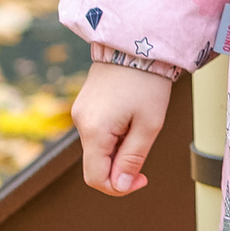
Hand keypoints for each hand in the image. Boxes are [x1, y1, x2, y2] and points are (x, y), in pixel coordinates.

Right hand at [74, 62, 173, 195]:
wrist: (136, 44)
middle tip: (145, 146)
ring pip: (97, 148)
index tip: (142, 178)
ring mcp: (80, 113)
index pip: (95, 178)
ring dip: (118, 148)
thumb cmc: (147, 83)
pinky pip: (97, 132)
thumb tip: (119, 185)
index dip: (118, 187)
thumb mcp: (149, 124)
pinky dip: (113, 134)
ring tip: (140, 124)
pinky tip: (130, 116)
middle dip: (120, 166)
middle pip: (96, 164)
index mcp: (94, 131)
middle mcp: (81, 123)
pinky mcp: (85, 105)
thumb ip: (133, 158)